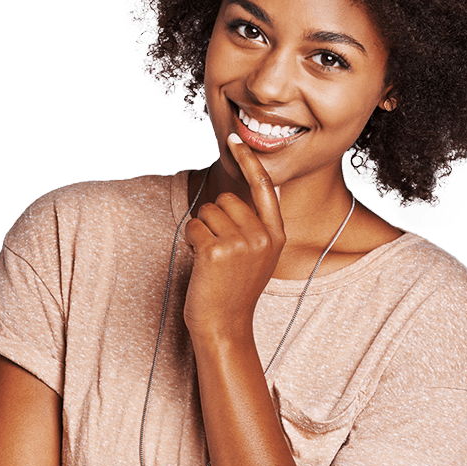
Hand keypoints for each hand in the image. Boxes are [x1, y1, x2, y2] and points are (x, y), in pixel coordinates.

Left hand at [183, 133, 285, 339]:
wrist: (225, 326)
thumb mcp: (259, 255)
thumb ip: (255, 226)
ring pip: (208, 211)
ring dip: (201, 230)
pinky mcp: (216, 251)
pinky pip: (194, 226)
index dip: (249, 160)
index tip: (235, 139)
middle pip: (228, 199)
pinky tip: (199, 260)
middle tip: (219, 248)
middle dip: (215, 217)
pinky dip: (190, 239)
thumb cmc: (236, 289)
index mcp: (276, 234)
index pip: (264, 186)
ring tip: (211, 257)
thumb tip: (233, 196)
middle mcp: (262, 236)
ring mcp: (241, 243)